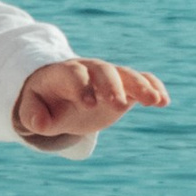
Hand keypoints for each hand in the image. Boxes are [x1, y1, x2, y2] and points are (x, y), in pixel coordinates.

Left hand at [16, 57, 168, 143]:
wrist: (59, 94)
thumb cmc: (44, 102)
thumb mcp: (33, 110)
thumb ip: (32, 115)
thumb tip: (38, 125)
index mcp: (64, 73)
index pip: (74, 74)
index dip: (81, 86)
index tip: (88, 104)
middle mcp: (90, 70)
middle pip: (103, 71)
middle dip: (111, 86)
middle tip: (117, 105)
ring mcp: (109, 77)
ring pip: (126, 74)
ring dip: (140, 85)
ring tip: (154, 101)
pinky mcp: (124, 86)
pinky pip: (142, 80)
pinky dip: (153, 87)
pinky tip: (163, 101)